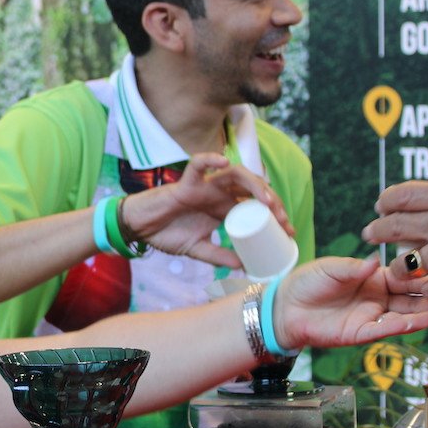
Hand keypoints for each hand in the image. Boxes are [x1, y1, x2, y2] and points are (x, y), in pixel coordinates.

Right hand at [120, 152, 292, 266]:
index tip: (288, 232)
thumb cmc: (167, 234)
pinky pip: (198, 164)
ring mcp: (204, 186)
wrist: (140, 230)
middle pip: (252, 188)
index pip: (255, 206)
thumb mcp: (198, 249)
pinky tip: (223, 163)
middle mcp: (218, 194)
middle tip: (281, 218)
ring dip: (254, 183)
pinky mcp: (186, 183)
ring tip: (266, 199)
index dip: (274, 216)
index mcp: (223, 208)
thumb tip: (243, 267)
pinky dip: (210, 160)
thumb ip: (219, 256)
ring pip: (235, 174)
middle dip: (271, 200)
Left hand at [273, 256, 427, 349]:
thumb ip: (354, 267)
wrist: (286, 307)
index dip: (423, 274)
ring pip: (404, 315)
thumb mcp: (332, 268)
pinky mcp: (360, 333)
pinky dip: (405, 326)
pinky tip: (422, 321)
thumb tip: (375, 261)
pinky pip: (385, 330)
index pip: (404, 276)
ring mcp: (371, 317)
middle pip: (411, 297)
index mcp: (374, 279)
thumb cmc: (308, 282)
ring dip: (425, 312)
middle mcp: (378, 299)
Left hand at [360, 181, 427, 301]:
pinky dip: (426, 291)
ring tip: (397, 268)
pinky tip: (426, 289)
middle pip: (394, 226)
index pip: (403, 194)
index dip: (387, 201)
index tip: (382, 206)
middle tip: (370, 233)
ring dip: (399, 267)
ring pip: (405, 263)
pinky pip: (427, 289)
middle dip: (377, 230)